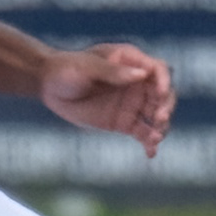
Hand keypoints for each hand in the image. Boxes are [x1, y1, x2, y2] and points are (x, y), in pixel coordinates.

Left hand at [39, 42, 174, 151]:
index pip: (158, 70)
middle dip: (166, 106)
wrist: (49, 87)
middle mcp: (138, 82)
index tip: (160, 93)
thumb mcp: (86, 68)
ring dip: (161, 126)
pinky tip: (150, 153)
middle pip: (164, 94)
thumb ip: (112, 71)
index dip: (164, 81)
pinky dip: (150, 143)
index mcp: (131, 62)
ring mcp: (133, 103)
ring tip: (155, 138)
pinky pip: (144, 133)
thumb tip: (142, 74)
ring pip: (157, 115)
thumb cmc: (67, 69)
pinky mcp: (125, 122)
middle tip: (158, 118)